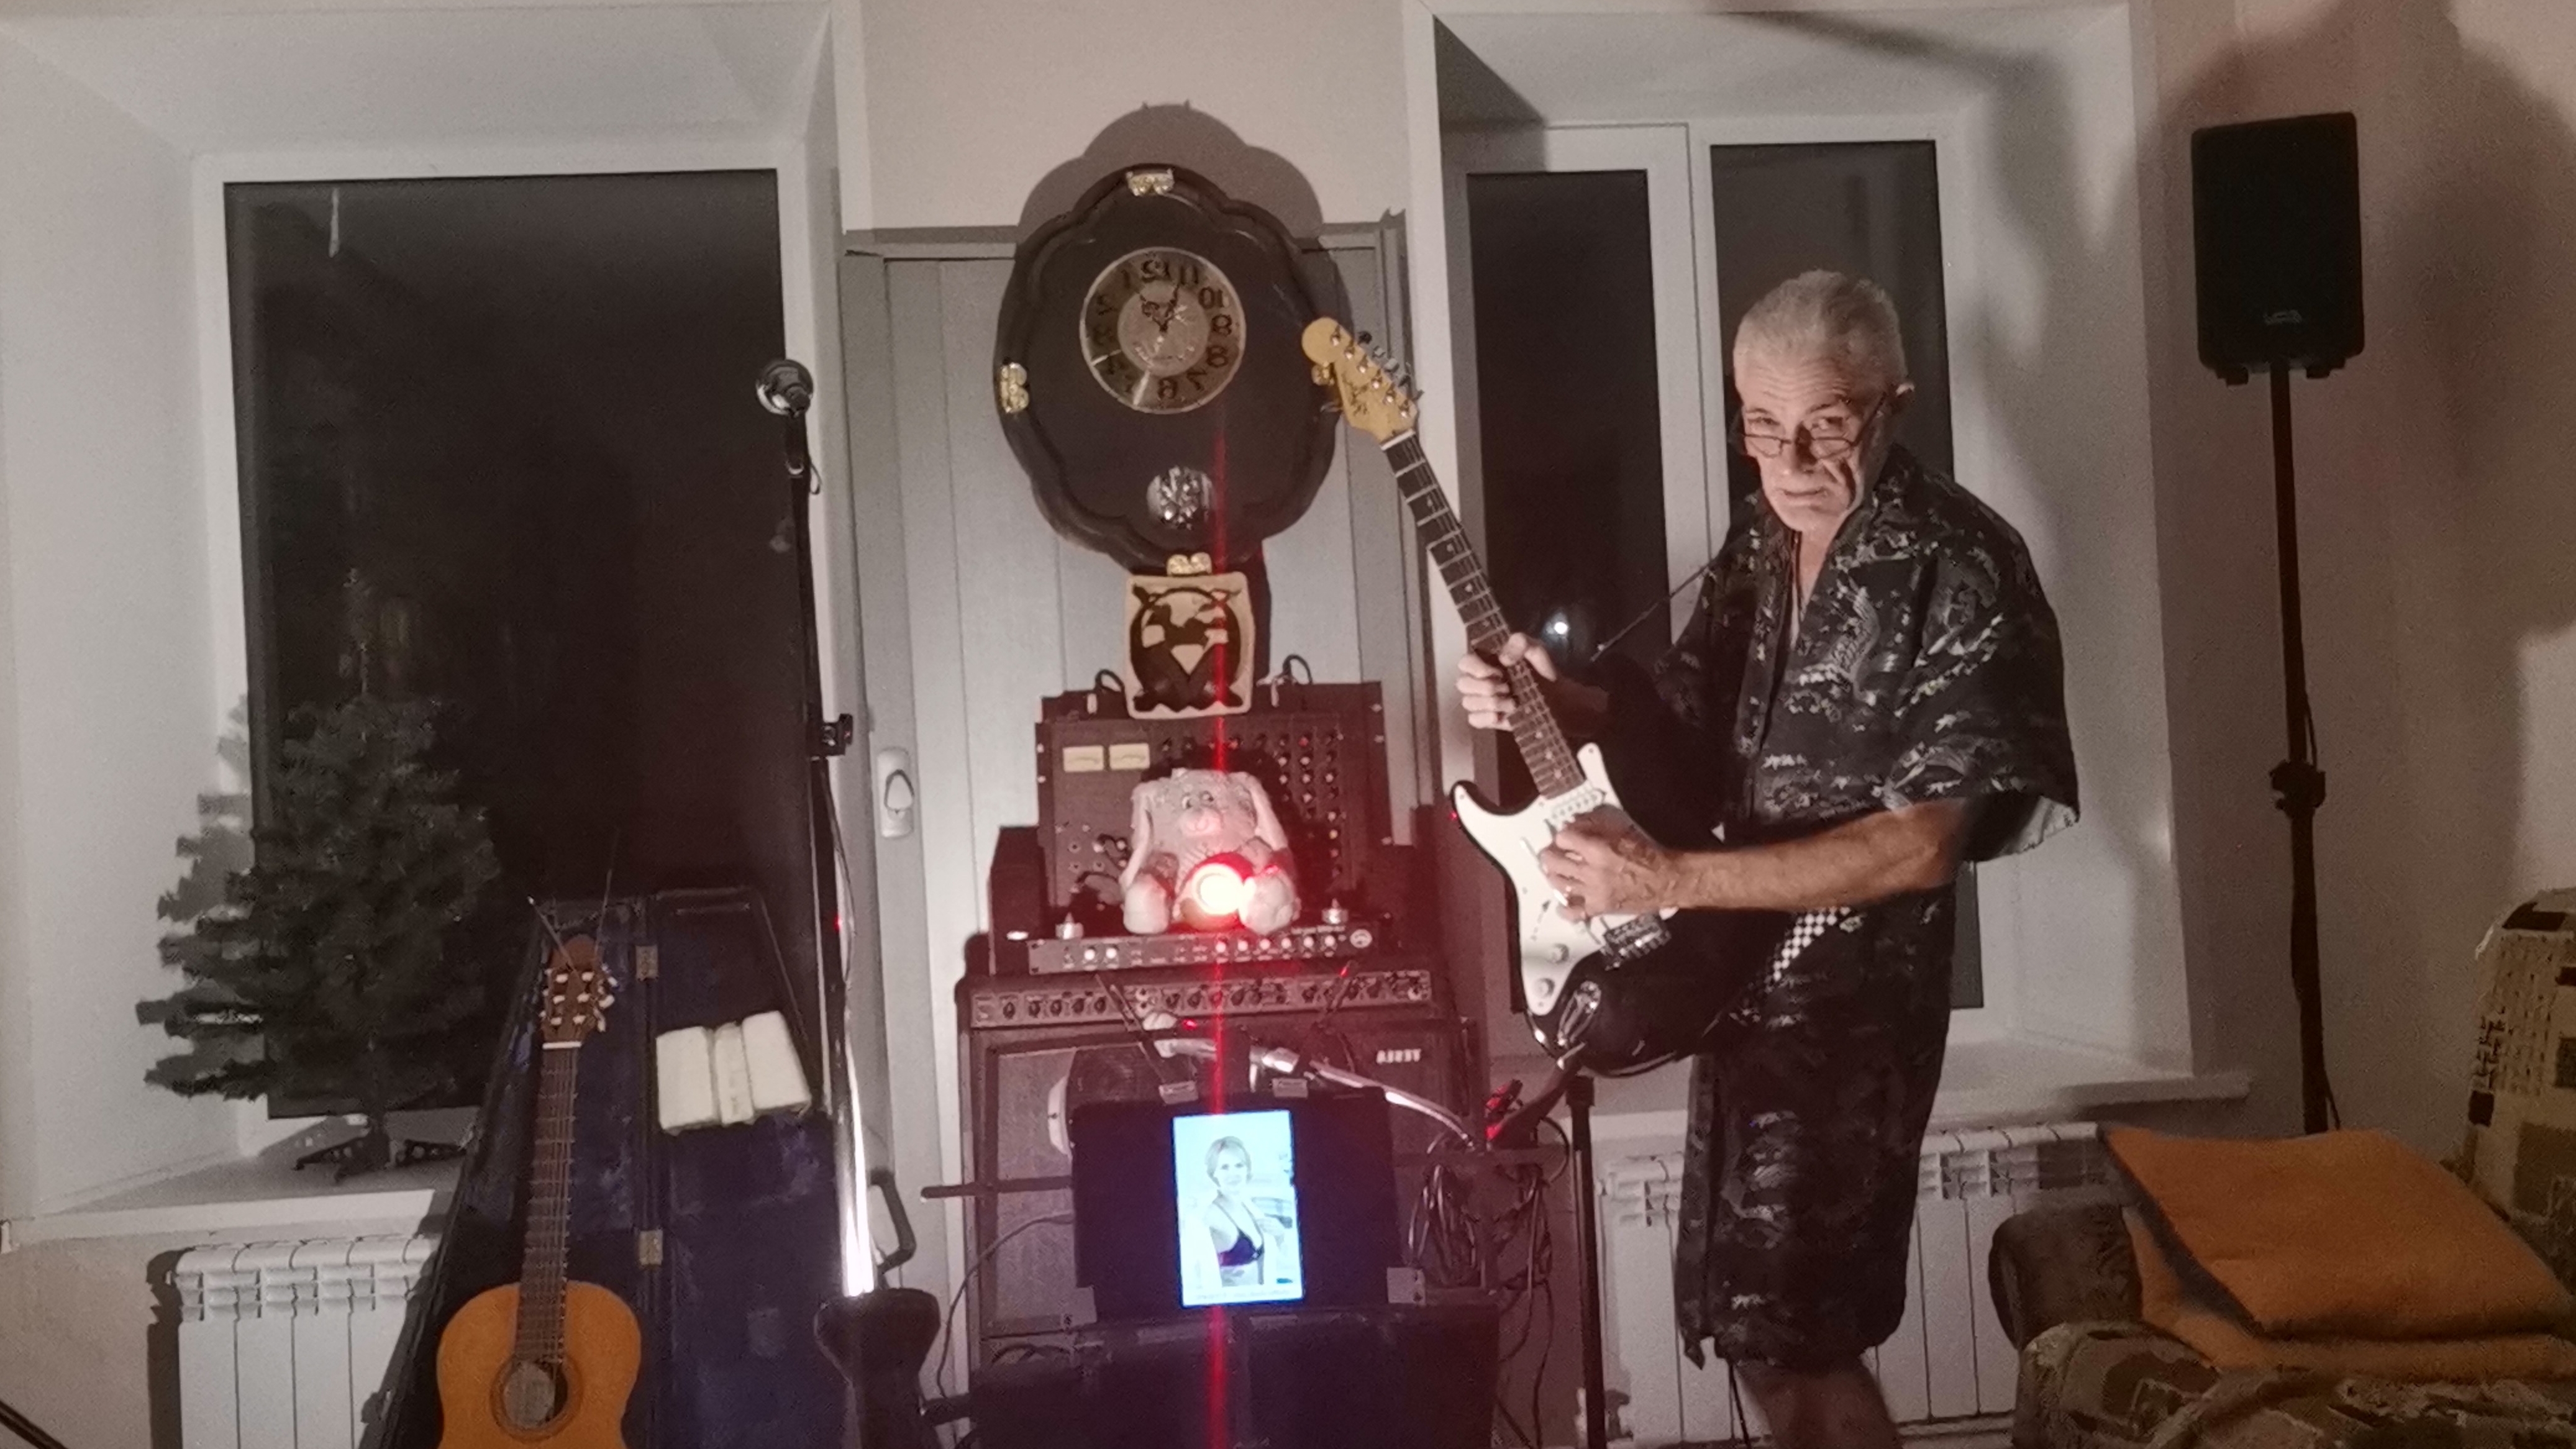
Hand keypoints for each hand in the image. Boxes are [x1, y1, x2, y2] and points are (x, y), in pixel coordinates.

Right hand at [1455, 633, 1558, 730]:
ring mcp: (1481, 701)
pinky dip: (1486, 718)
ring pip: (1468, 702)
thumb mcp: (1535, 649)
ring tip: (1512, 703)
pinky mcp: (1487, 719)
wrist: (1556, 697)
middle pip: (1462, 684)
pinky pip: (1473, 720)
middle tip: (1507, 687)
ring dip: (1491, 703)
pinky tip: (1501, 715)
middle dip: (1486, 687)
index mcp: (1486, 661)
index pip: (1465, 662)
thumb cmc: (1542, 671)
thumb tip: (1503, 658)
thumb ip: (1520, 643)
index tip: (1498, 672)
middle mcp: (1479, 680)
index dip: (1476, 668)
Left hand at [1539, 809, 1672, 919]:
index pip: (1564, 839)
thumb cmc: (1648, 855)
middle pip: (1555, 862)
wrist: (1666, 881)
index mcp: (1598, 850)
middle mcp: (1591, 872)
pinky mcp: (1599, 908)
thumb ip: (1597, 827)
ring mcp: (1593, 892)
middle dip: (1550, 855)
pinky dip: (1564, 908)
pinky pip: (1574, 912)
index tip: (1564, 837)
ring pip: (1560, 884)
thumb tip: (1575, 823)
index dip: (1562, 836)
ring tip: (1556, 872)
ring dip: (1554, 876)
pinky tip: (1562, 903)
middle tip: (1551, 853)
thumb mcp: (1623, 832)